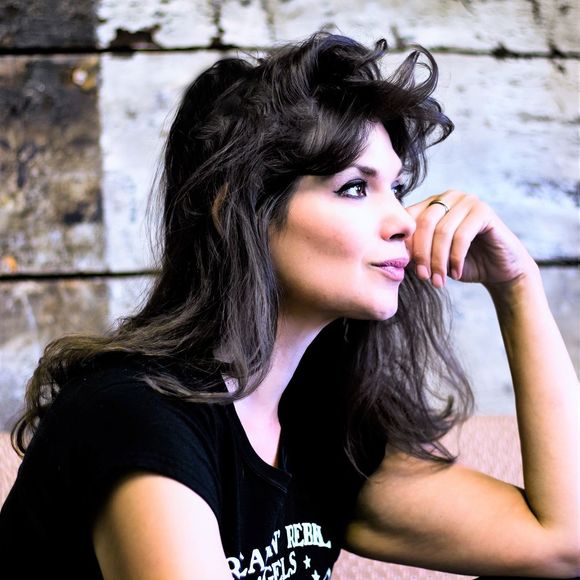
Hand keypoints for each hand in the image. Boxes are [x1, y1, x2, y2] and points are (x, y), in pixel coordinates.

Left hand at [405, 190, 537, 289]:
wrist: (499, 271)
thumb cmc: (461, 264)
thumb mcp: (431, 257)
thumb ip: (413, 251)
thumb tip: (390, 252)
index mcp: (431, 204)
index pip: (408, 219)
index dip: (405, 244)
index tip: (404, 268)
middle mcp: (448, 197)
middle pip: (424, 223)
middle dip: (421, 254)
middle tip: (423, 277)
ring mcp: (467, 201)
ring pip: (442, 231)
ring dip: (438, 260)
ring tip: (438, 281)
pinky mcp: (484, 212)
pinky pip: (462, 236)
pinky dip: (455, 258)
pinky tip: (455, 273)